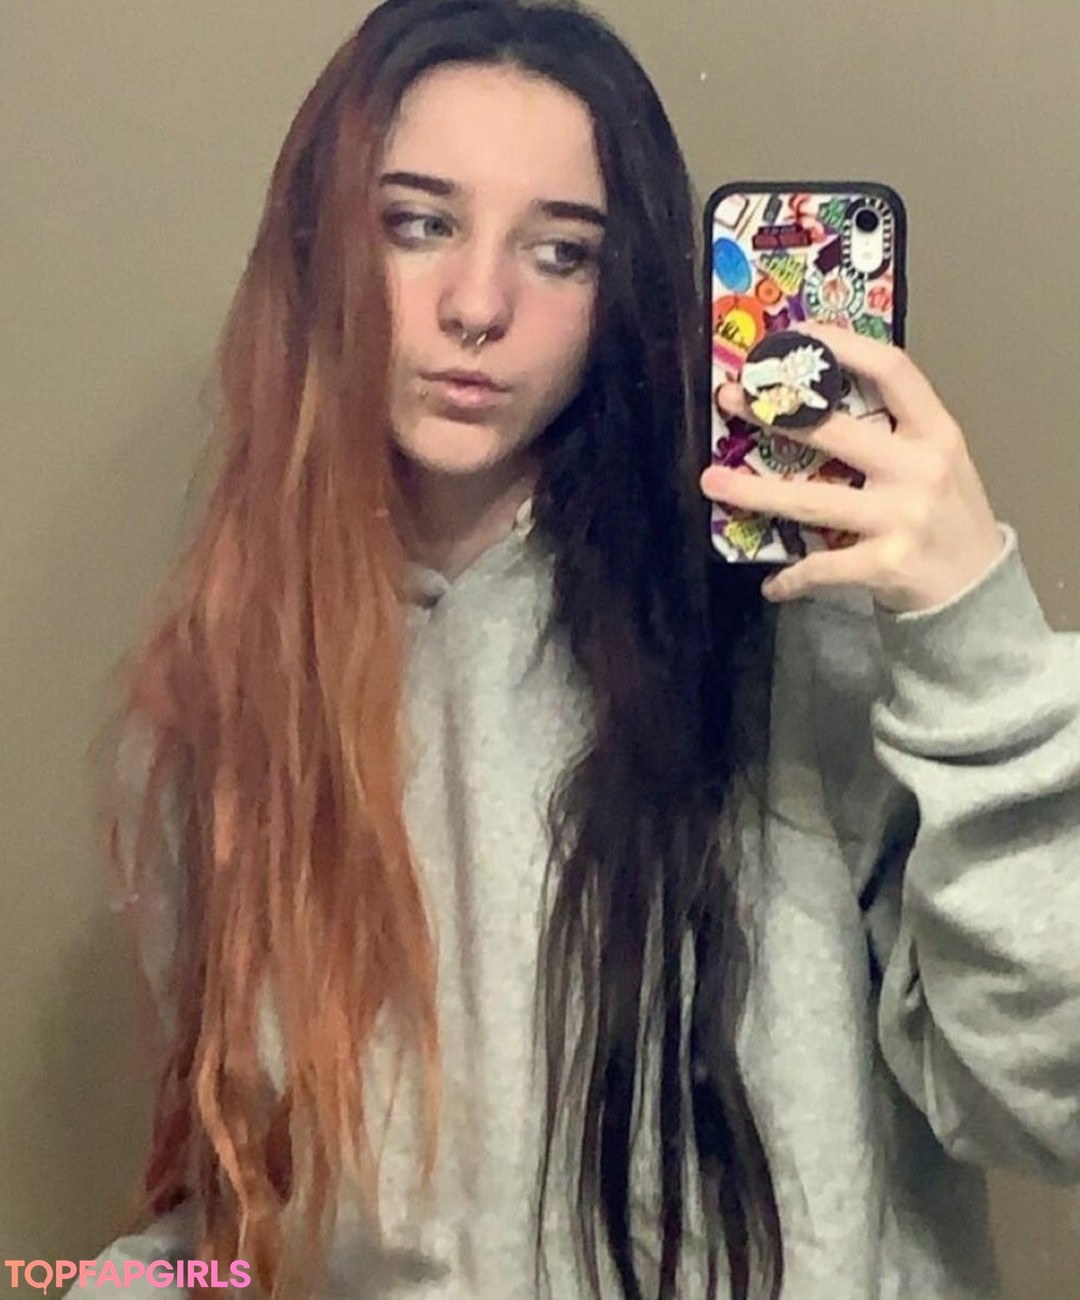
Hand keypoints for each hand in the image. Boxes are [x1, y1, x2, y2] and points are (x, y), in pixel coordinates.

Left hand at [699, 321, 1004, 612]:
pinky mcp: (886, 564)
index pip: (891, 370)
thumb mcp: (937, 458)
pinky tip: (771, 583)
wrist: (977, 586)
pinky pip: (821, 567)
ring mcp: (902, 517)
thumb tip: (817, 395)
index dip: (842, 346)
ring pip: (812, 500)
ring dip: (755, 493)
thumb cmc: (947, 514)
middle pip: (835, 432)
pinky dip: (791, 577)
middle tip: (729, 399)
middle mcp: (919, 468)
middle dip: (774, 414)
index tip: (795, 335)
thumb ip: (893, 429)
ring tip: (712, 482)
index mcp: (935, 431)